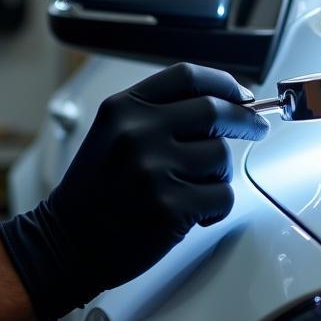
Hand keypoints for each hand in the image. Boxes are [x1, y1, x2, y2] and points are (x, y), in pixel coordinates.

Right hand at [0, 63, 269, 320]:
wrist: (65, 244)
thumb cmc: (94, 193)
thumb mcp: (112, 134)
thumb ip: (157, 114)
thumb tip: (221, 105)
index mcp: (124, 109)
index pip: (187, 77)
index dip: (222, 82)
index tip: (241, 94)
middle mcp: (138, 132)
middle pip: (215, 110)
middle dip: (245, 120)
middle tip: (255, 128)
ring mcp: (154, 169)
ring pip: (222, 157)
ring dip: (219, 174)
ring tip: (193, 188)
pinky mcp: (170, 206)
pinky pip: (222, 197)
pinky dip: (217, 207)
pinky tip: (193, 213)